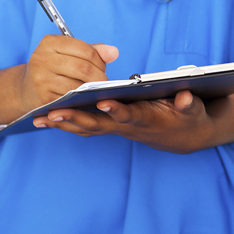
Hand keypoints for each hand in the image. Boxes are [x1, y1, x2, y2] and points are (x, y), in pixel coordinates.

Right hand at [18, 34, 118, 108]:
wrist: (25, 89)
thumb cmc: (53, 67)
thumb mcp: (68, 53)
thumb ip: (92, 50)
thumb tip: (114, 52)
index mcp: (49, 42)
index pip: (84, 49)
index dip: (100, 59)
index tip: (104, 67)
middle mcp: (42, 58)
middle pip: (82, 68)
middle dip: (99, 75)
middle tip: (103, 80)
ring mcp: (41, 79)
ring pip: (77, 85)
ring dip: (92, 89)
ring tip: (95, 88)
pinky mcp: (43, 98)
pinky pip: (70, 99)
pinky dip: (81, 99)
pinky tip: (84, 97)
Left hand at [35, 89, 217, 153]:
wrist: (183, 137)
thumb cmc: (187, 118)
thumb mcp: (194, 110)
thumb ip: (188, 103)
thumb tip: (185, 97)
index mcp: (147, 118)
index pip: (129, 115)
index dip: (116, 110)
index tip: (102, 102)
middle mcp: (128, 126)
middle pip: (98, 125)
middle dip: (75, 119)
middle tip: (52, 113)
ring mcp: (118, 128)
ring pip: (87, 128)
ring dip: (63, 124)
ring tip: (38, 119)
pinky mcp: (113, 126)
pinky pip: (86, 127)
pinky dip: (67, 123)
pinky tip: (49, 118)